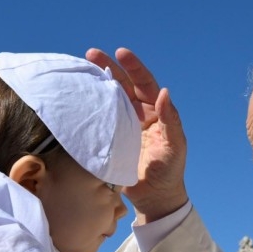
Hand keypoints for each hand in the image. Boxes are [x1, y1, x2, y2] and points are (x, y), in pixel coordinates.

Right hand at [86, 48, 187, 221]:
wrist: (154, 198)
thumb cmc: (169, 171)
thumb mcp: (175, 145)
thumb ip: (171, 120)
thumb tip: (165, 92)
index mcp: (156, 112)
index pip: (145, 84)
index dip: (134, 67)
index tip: (121, 53)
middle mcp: (139, 114)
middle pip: (123, 85)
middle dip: (109, 68)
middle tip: (91, 54)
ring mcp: (123, 126)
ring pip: (109, 99)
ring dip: (97, 84)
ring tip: (81, 70)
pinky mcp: (110, 139)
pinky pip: (99, 119)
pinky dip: (89, 107)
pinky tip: (77, 97)